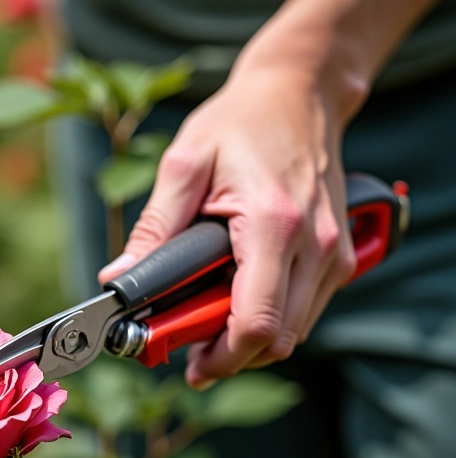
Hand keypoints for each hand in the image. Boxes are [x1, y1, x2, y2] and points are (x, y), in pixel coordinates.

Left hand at [98, 63, 355, 388]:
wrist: (298, 92)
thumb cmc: (241, 122)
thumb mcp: (185, 163)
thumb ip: (154, 227)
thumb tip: (116, 278)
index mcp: (274, 224)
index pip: (256, 323)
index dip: (220, 357)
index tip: (188, 365)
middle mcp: (316, 246)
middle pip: (278, 340)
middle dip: (231, 356)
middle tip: (189, 348)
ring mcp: (335, 252)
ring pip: (295, 331)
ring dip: (251, 341)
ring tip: (207, 326)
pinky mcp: (339, 253)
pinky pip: (306, 310)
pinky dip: (272, 320)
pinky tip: (237, 303)